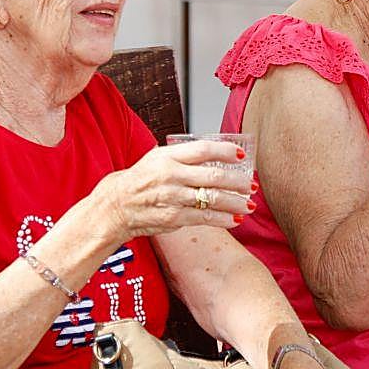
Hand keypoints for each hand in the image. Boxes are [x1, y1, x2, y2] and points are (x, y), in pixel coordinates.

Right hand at [90, 141, 254, 241]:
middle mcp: (172, 175)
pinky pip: (204, 218)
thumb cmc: (140, 180)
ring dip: (236, 202)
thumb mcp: (157, 158)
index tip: (240, 155)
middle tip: (252, 184)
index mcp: (168, 157)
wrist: (116, 206)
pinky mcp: (173, 217)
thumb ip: (183, 156)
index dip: (226, 151)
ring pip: (213, 199)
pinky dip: (223, 219)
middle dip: (238, 181)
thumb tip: (215, 155)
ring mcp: (173, 197)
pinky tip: (235, 219)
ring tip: (250, 204)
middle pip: (214, 176)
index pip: (203, 149)